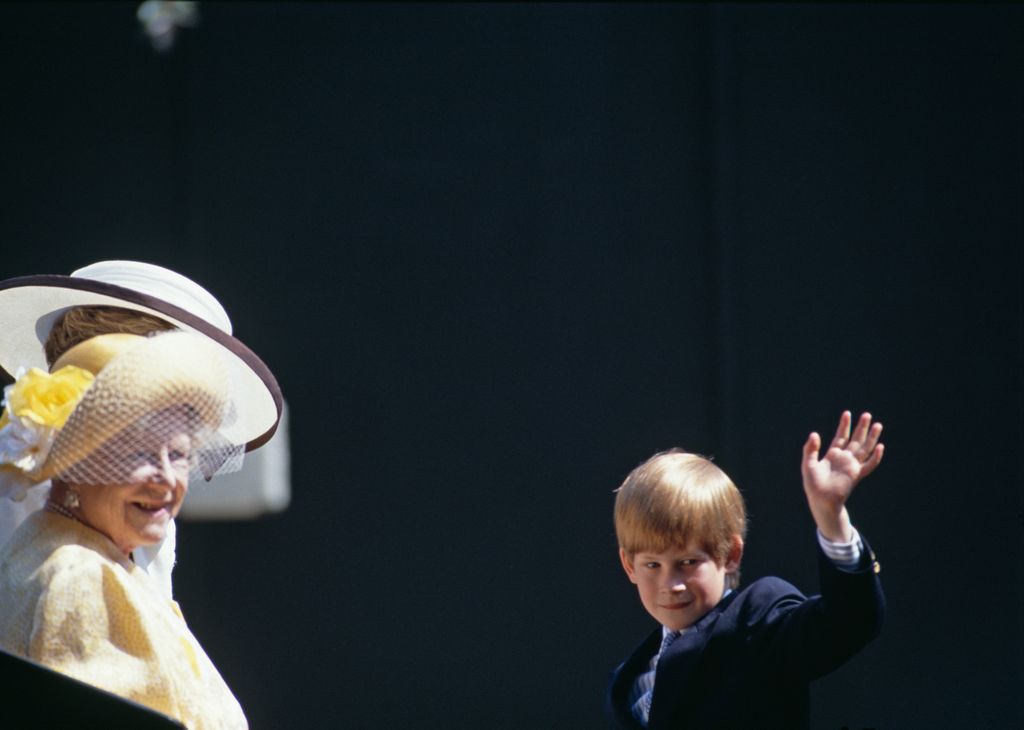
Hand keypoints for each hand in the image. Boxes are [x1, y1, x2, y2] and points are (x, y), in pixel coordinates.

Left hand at [801, 411, 883, 541]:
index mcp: (832, 454)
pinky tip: (880, 447)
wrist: (821, 500)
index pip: (841, 436)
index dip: (844, 425)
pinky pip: (869, 465)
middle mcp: (844, 458)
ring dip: (871, 438)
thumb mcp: (808, 463)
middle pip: (856, 440)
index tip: (847, 413)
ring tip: (878, 425)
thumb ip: (811, 449)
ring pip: (864, 449)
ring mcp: (852, 466)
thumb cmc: (813, 484)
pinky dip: (875, 457)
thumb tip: (814, 434)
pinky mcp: (856, 475)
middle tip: (867, 415)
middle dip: (861, 427)